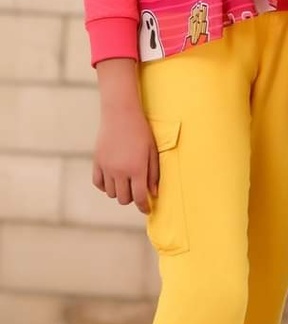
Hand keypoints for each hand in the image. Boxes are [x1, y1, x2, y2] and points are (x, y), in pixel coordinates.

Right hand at [92, 58, 158, 213]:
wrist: (121, 113)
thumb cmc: (141, 130)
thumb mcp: (152, 150)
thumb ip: (154, 173)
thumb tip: (153, 193)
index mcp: (137, 168)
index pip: (140, 197)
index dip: (144, 207)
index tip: (147, 209)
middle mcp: (120, 171)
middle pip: (124, 199)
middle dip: (132, 198)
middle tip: (137, 190)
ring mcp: (107, 168)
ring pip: (111, 193)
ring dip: (119, 191)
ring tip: (126, 181)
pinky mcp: (97, 162)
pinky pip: (99, 184)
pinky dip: (105, 186)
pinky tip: (113, 179)